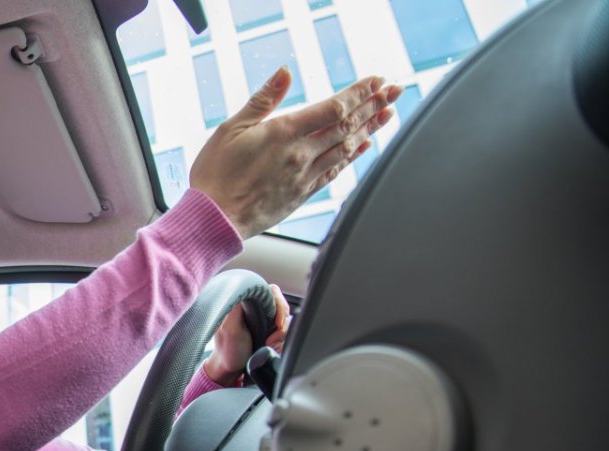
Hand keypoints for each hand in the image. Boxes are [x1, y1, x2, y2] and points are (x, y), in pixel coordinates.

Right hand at [190, 68, 400, 238]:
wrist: (213, 219)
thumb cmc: (215, 175)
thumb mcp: (231, 128)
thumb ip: (262, 100)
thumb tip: (284, 73)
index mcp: (283, 133)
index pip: (332, 108)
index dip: (358, 93)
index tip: (376, 81)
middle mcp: (300, 155)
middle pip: (346, 126)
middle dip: (372, 106)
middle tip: (394, 91)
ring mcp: (303, 176)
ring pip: (346, 149)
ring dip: (369, 129)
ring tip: (387, 114)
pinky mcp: (301, 195)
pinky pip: (334, 172)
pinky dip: (352, 157)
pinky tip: (363, 147)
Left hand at [203, 284, 290, 385]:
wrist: (230, 369)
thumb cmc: (227, 350)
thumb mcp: (229, 328)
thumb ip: (236, 308)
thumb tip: (244, 290)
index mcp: (246, 302)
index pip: (270, 291)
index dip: (279, 304)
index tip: (278, 323)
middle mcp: (256, 308)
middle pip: (281, 306)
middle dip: (281, 324)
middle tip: (272, 340)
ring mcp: (264, 320)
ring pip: (285, 320)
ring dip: (281, 335)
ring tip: (269, 345)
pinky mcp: (270, 331)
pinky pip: (284, 332)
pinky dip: (281, 341)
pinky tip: (271, 347)